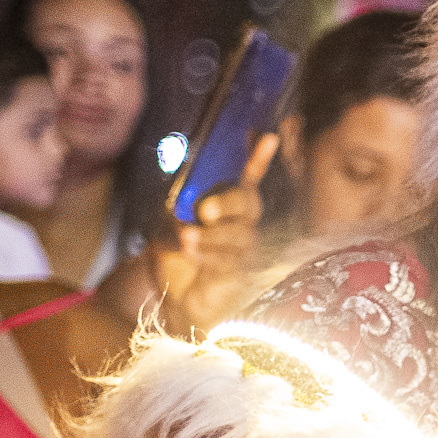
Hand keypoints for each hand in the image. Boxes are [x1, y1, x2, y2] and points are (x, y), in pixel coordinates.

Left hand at [146, 131, 277, 333]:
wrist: (176, 300)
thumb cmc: (178, 259)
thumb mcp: (169, 224)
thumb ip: (177, 205)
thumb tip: (179, 189)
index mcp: (227, 208)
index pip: (247, 179)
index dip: (258, 159)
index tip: (268, 138)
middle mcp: (242, 225)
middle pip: (248, 205)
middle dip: (228, 203)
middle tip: (204, 210)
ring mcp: (244, 251)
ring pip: (240, 235)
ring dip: (212, 235)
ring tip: (187, 238)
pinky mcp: (239, 276)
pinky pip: (231, 260)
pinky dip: (209, 254)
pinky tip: (191, 251)